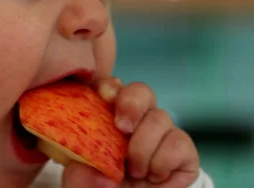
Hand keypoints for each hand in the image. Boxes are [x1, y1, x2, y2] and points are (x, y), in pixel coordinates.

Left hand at [62, 78, 199, 187]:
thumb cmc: (105, 186)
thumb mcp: (85, 184)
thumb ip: (81, 177)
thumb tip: (90, 171)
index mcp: (106, 118)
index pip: (108, 88)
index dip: (108, 86)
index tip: (103, 95)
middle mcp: (135, 119)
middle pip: (140, 91)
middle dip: (131, 103)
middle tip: (122, 128)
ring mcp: (160, 130)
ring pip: (159, 117)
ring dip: (143, 147)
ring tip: (135, 171)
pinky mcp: (181, 147)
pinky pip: (179, 141)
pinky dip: (163, 161)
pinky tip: (153, 175)